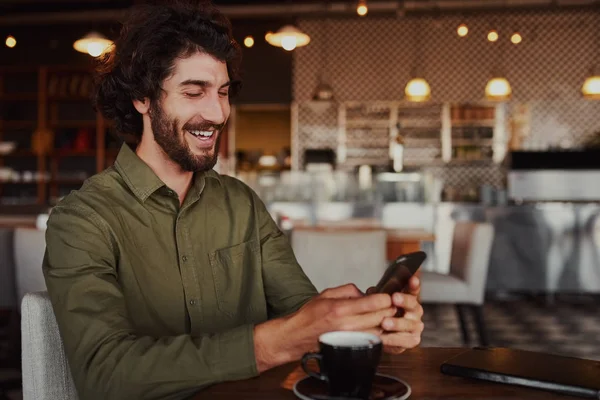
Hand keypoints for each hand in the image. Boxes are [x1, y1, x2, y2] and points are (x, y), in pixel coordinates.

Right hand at [253, 284, 396, 371]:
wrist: (297, 336)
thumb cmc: (310, 314)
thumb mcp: (327, 294)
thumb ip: (348, 290)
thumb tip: (365, 293)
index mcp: (340, 308)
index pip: (373, 303)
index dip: (385, 298)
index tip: (387, 295)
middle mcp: (346, 325)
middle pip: (380, 317)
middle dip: (389, 309)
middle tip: (392, 304)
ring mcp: (349, 338)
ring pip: (379, 331)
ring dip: (385, 323)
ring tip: (386, 316)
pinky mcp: (350, 347)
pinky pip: (371, 340)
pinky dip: (378, 334)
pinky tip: (377, 328)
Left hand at [366, 276, 423, 354]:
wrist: (384, 337)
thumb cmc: (382, 316)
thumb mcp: (378, 304)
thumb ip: (377, 296)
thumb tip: (371, 292)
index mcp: (408, 299)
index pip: (412, 290)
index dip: (413, 284)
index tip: (412, 279)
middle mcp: (414, 311)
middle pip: (413, 304)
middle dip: (404, 300)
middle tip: (394, 298)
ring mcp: (415, 326)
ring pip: (409, 323)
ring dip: (397, 323)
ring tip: (385, 323)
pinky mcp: (412, 340)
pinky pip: (404, 340)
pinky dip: (393, 339)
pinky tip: (384, 337)